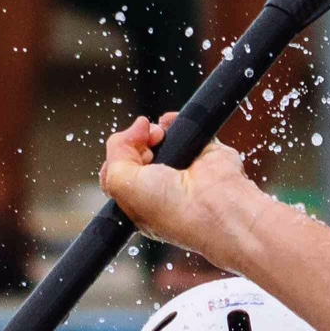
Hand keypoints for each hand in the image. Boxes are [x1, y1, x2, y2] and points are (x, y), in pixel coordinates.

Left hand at [100, 118, 266, 267]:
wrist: (214, 205)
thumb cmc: (171, 209)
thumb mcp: (119, 183)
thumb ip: (115, 151)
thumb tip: (137, 128)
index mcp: (141, 203)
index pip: (118, 172)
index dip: (118, 156)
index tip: (126, 151)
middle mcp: (162, 188)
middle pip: (138, 152)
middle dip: (137, 141)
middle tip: (145, 145)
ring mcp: (182, 169)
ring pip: (159, 138)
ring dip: (155, 130)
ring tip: (159, 136)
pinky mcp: (202, 153)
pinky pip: (184, 128)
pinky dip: (175, 121)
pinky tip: (171, 126)